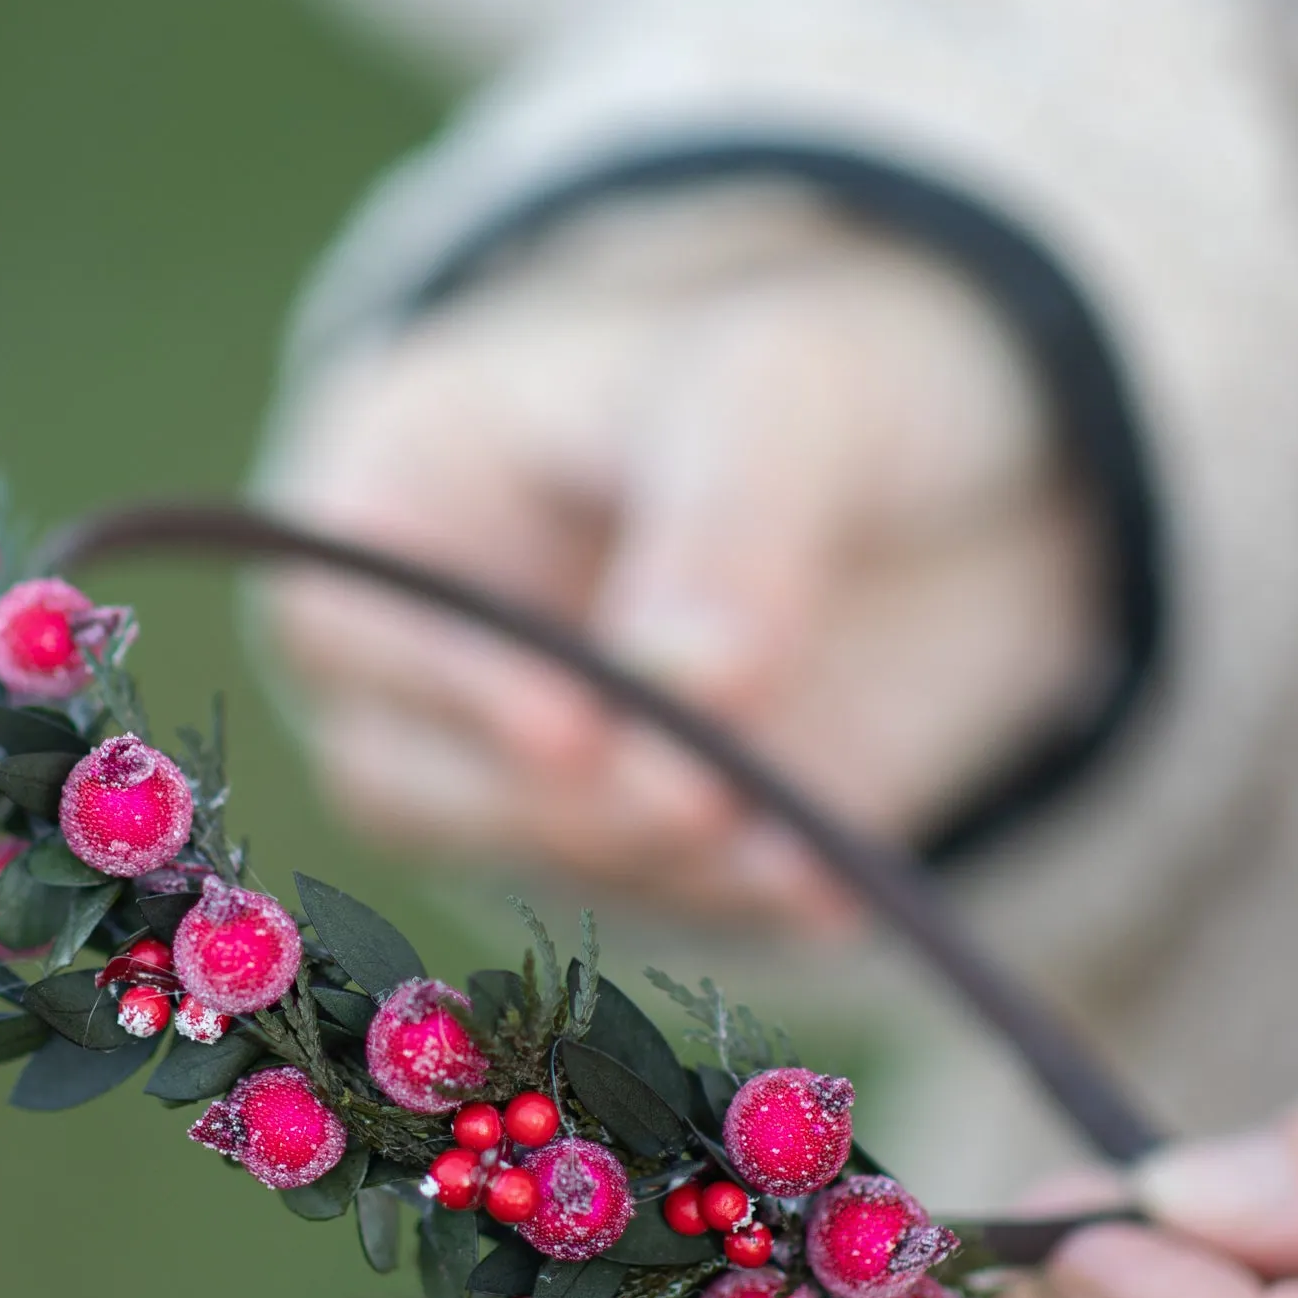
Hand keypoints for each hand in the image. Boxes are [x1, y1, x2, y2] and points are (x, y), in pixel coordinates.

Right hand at [258, 190, 1104, 930]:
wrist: (950, 484)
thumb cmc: (808, 387)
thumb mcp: (778, 389)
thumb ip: (730, 518)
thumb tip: (696, 682)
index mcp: (399, 486)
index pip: (347, 612)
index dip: (439, 681)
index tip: (570, 730)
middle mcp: (427, 648)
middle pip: (401, 774)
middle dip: (552, 804)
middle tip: (704, 801)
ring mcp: (521, 769)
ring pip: (518, 861)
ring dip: (649, 864)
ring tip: (787, 835)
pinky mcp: (631, 853)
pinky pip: (658, 910)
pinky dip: (739, 906)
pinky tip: (832, 882)